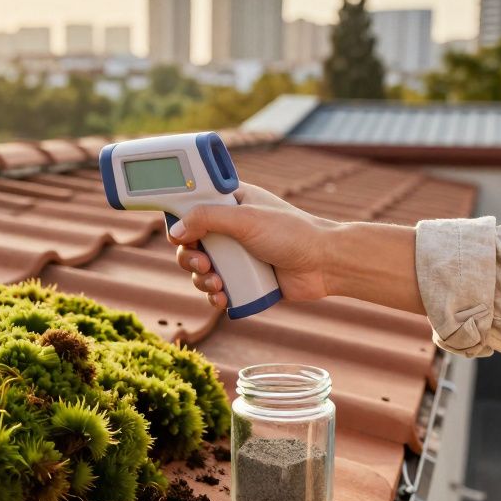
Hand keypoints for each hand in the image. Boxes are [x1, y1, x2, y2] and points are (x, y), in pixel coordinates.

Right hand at [167, 183, 336, 309]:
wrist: (325, 265)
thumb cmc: (291, 233)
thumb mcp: (245, 219)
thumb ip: (207, 219)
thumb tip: (175, 231)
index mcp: (230, 202)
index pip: (192, 206)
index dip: (179, 220)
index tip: (178, 235)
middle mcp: (230, 226)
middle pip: (190, 242)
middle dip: (189, 258)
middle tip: (202, 265)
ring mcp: (236, 254)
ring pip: (200, 268)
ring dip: (200, 280)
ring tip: (217, 285)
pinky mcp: (243, 278)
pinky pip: (217, 288)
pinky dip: (213, 295)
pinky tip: (222, 299)